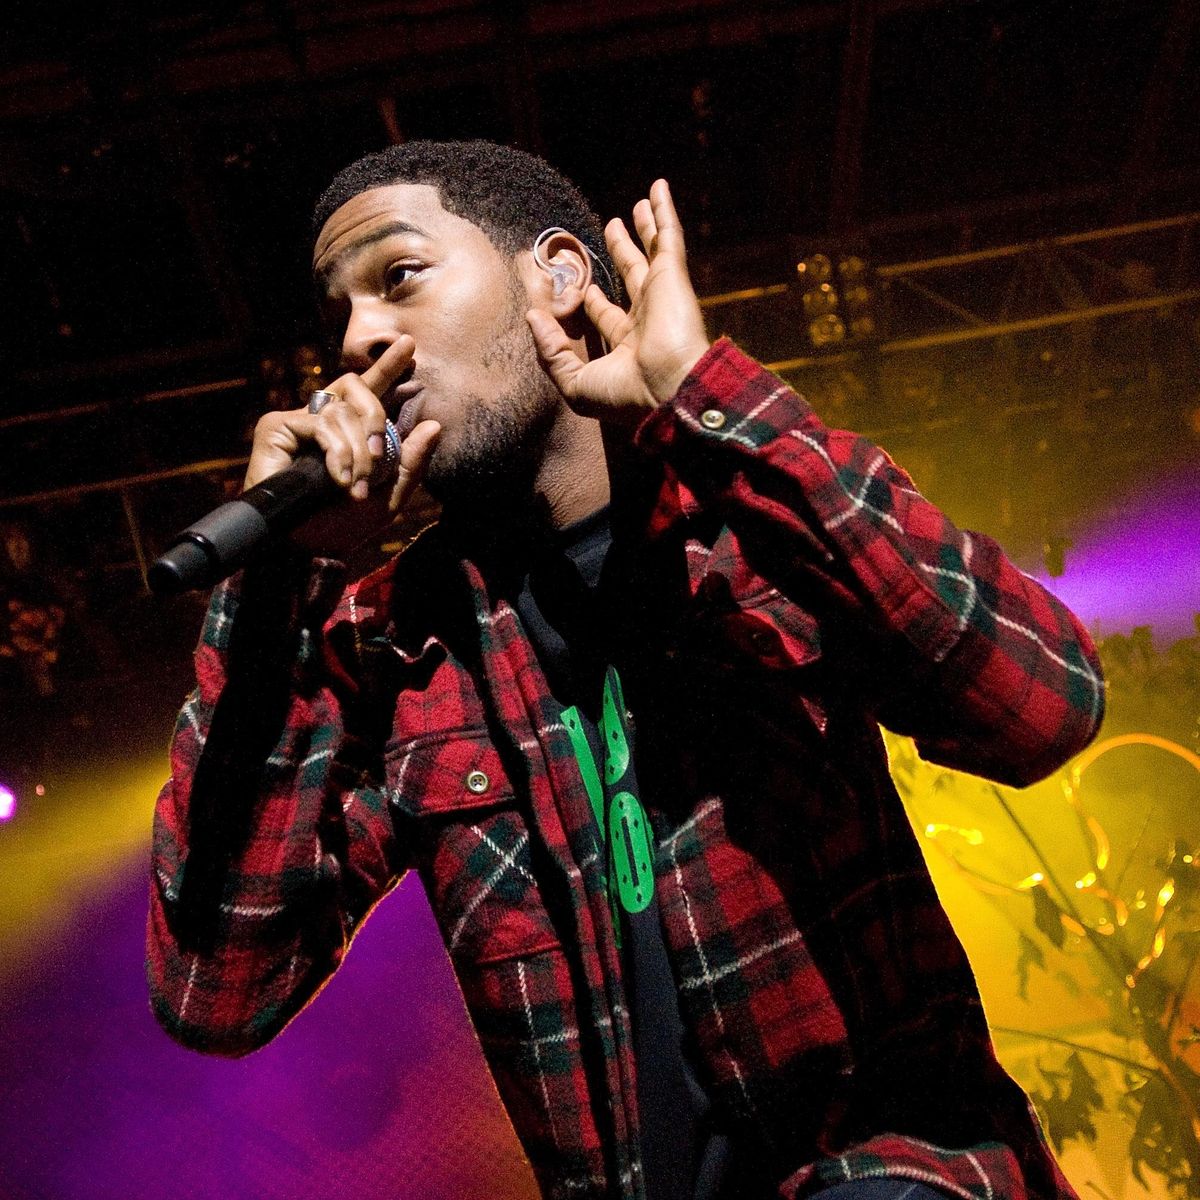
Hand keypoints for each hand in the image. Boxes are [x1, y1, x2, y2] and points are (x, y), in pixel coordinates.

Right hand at [244, 335, 440, 555]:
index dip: (388, 367)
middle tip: (378, 456)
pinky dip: (336, 452)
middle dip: (375, 420)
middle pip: (357, 386)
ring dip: (357, 451)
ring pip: (342, 409)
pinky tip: (338, 477)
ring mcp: (299, 421)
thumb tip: (433, 424)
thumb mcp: (390, 497)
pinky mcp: (276, 427)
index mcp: (351, 431)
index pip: (371, 389)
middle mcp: (324, 419)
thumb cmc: (344, 526)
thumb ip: (412, 463)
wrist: (309, 549)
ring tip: (355, 483)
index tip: (409, 346)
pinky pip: (320, 423)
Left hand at [526, 179, 710, 418]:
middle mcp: (646, 318)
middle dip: (622, 251)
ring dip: (646, 226)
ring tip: (641, 203)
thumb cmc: (626, 396)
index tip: (581, 287)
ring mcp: (662, 294)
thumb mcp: (575, 384)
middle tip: (612, 226)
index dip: (592, 299)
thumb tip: (533, 316)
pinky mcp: (672, 277)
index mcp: (627, 344)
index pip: (606, 314)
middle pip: (631, 274)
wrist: (668, 391)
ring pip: (652, 250)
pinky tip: (658, 187)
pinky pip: (668, 235)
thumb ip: (551, 351)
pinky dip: (665, 211)